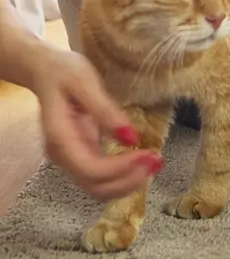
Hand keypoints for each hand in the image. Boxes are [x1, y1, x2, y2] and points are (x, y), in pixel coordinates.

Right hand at [30, 46, 162, 200]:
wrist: (44, 71)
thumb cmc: (63, 72)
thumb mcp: (85, 82)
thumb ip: (105, 111)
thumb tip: (130, 138)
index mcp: (60, 139)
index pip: (91, 169)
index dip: (122, 169)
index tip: (150, 155)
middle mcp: (62, 156)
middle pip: (95, 186)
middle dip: (129, 180)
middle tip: (157, 161)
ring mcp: (70, 159)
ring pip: (98, 188)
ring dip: (127, 182)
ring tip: (153, 163)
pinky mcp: (79, 155)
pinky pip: (100, 177)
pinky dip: (122, 176)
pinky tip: (140, 161)